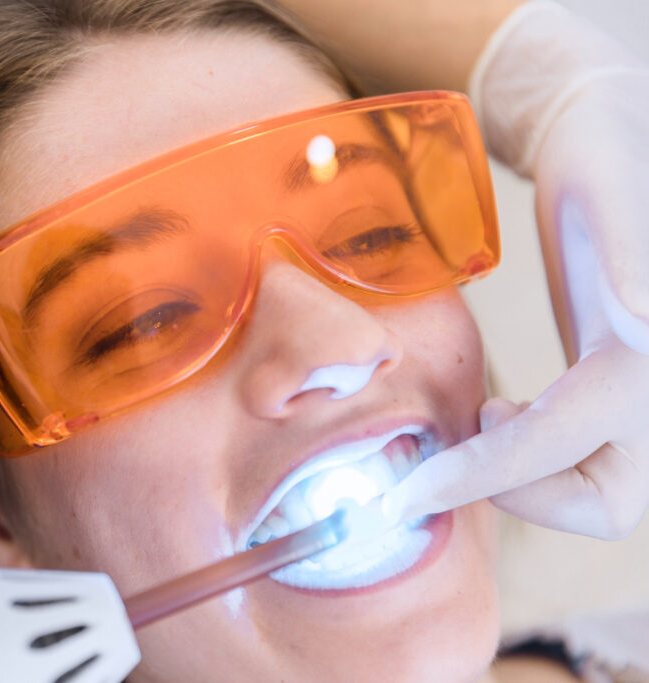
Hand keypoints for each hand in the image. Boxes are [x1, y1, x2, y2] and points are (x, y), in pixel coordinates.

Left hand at [384, 2, 648, 538]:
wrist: (614, 140)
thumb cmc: (610, 156)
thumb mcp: (612, 190)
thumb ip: (628, 253)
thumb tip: (640, 325)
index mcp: (648, 350)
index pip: (563, 443)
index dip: (486, 476)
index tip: (410, 493)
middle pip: (604, 504)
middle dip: (519, 490)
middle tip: (461, 437)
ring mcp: (646, 396)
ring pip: (599, 496)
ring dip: (528, 481)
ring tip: (487, 415)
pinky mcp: (623, 393)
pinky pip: (586, 464)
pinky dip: (535, 464)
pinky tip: (505, 415)